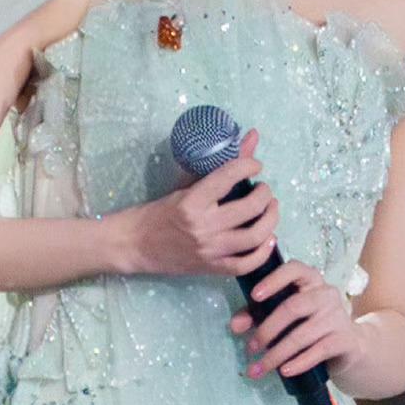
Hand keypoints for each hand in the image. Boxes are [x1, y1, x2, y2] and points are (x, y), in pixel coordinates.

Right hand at [125, 130, 279, 278]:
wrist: (134, 245)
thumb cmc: (158, 212)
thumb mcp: (183, 186)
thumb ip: (218, 166)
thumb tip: (251, 137)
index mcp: (191, 201)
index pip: (229, 177)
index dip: (248, 166)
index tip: (255, 165)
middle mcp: (203, 226)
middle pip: (250, 208)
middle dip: (265, 194)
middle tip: (263, 189)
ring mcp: (209, 250)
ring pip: (254, 236)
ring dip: (271, 219)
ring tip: (270, 209)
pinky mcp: (211, 268)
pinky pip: (246, 264)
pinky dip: (263, 252)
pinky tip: (268, 239)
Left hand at [231, 259, 361, 380]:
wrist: (350, 347)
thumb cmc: (310, 325)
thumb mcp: (285, 316)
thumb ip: (258, 315)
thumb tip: (235, 325)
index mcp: (310, 280)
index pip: (294, 269)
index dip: (273, 280)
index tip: (254, 296)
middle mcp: (326, 294)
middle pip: (293, 307)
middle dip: (267, 329)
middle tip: (251, 347)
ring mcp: (338, 317)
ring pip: (302, 335)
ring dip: (277, 353)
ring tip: (259, 368)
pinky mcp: (345, 340)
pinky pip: (319, 351)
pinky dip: (299, 362)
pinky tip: (284, 371)